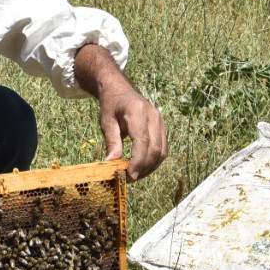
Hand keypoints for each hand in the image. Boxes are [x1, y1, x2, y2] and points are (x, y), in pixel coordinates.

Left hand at [74, 44, 167, 181]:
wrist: (120, 91)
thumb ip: (111, 142)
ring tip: (134, 175)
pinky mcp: (162, 127)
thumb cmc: (111, 106)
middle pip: (155, 149)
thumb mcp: (106, 122)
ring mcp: (160, 121)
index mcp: (137, 111)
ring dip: (149, 168)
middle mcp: (153, 115)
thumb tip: (112, 164)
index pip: (142, 141)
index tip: (129, 176)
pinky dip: (153, 161)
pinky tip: (142, 168)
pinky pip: (162, 149)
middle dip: (144, 168)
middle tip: (129, 179)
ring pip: (162, 151)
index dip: (138, 161)